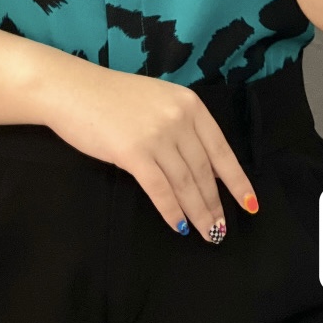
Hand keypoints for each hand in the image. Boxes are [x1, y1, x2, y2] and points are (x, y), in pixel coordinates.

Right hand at [44, 67, 258, 242]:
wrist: (72, 89)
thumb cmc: (111, 96)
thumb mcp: (157, 101)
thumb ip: (181, 126)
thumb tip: (203, 167)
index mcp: (189, 104)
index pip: (221, 149)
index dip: (236, 181)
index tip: (249, 204)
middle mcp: (178, 118)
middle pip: (204, 170)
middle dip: (215, 204)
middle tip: (221, 230)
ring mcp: (157, 135)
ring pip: (185, 183)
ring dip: (199, 212)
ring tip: (208, 234)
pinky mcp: (133, 152)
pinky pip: (160, 189)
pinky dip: (172, 211)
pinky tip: (180, 226)